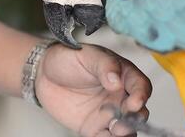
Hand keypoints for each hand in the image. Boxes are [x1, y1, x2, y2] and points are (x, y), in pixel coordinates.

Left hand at [36, 44, 151, 136]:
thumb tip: (116, 81)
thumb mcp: (87, 55)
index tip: (135, 102)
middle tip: (123, 121)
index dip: (141, 94)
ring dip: (125, 133)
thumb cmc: (67, 58)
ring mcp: (107, 113)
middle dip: (135, 118)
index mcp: (122, 75)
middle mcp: (119, 96)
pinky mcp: (94, 127)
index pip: (140, 85)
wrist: (43, 73)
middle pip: (137, 111)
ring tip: (116, 131)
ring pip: (126, 128)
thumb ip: (104, 65)